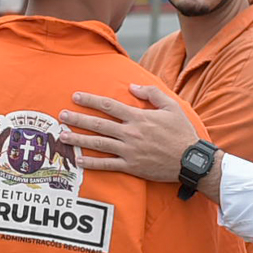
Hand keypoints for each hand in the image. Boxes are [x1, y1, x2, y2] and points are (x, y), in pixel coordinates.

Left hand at [59, 84, 199, 182]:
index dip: (90, 100)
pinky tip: (77, 160)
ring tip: (62, 136)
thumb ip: (151, 94)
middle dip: (77, 119)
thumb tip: (132, 86)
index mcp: (138, 117)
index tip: (75, 96)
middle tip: (61, 115)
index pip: (109, 106)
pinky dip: (91, 163)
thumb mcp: (171, 107)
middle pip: (98, 124)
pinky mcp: (131, 166)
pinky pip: (107, 165)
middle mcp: (131, 133)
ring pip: (98, 144)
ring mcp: (129, 151)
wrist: (190, 160)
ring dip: (78, 139)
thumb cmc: (182, 133)